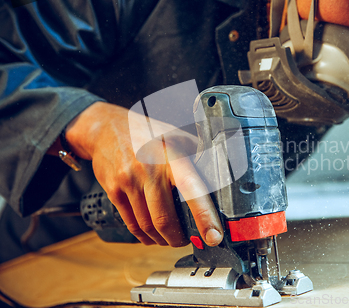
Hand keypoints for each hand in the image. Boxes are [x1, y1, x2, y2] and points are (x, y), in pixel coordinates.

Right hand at [62, 102, 223, 246]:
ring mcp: (128, 181)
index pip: (191, 189)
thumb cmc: (148, 131)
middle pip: (164, 219)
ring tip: (170, 238)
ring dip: (161, 239)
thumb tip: (224, 172)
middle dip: (179, 238)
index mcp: (171, 156)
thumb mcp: (177, 135)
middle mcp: (148, 170)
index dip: (204, 216)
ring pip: (146, 225)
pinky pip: (130, 222)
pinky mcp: (113, 191)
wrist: (105, 127)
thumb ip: (198, 153)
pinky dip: (143, 235)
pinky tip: (151, 235)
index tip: (213, 236)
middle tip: (189, 240)